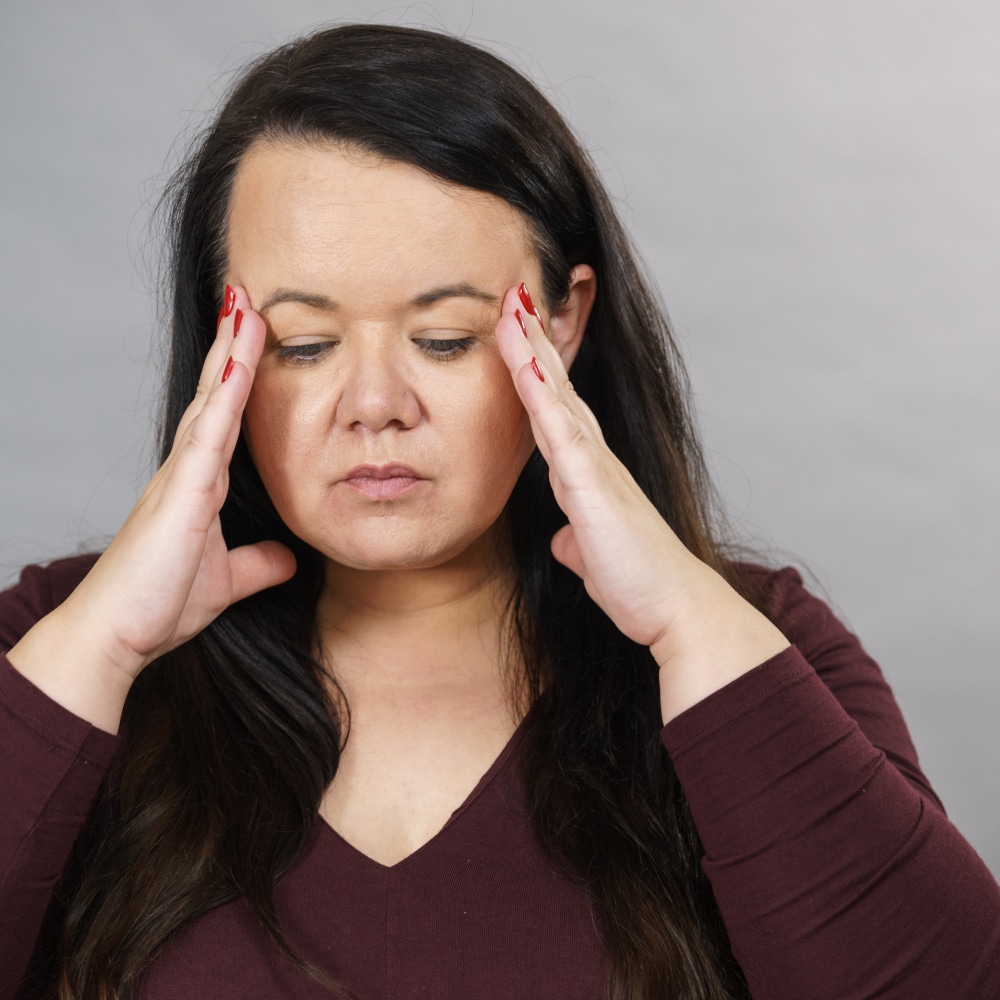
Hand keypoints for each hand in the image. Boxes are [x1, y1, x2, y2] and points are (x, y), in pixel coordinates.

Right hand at [7, 287, 294, 731]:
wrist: (116, 636)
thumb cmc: (159, 603)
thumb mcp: (227, 578)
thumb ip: (258, 562)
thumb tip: (289, 557)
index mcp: (199, 483)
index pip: (225, 417)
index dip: (239, 377)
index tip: (253, 336)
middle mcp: (188, 470)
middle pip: (215, 394)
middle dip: (232, 345)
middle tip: (247, 298)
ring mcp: (181, 476)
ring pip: (212, 401)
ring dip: (230, 353)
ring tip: (246, 306)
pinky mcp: (180, 493)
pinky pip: (209, 433)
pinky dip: (226, 396)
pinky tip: (240, 363)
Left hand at [495, 282, 787, 721]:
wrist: (676, 610)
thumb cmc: (638, 583)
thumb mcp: (593, 557)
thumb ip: (577, 541)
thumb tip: (564, 543)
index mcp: (588, 473)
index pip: (554, 410)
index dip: (534, 370)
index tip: (515, 333)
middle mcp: (593, 459)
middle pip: (554, 388)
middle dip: (531, 340)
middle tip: (513, 295)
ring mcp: (594, 467)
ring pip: (556, 396)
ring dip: (532, 349)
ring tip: (512, 305)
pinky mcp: (594, 486)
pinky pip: (560, 430)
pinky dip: (540, 394)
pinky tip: (523, 362)